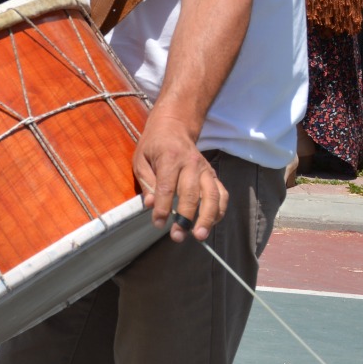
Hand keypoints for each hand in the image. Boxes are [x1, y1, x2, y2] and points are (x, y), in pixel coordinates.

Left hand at [133, 115, 227, 241]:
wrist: (173, 127)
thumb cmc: (153, 146)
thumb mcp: (140, 159)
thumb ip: (146, 182)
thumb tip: (150, 204)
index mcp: (169, 157)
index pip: (167, 187)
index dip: (163, 208)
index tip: (158, 224)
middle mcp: (191, 163)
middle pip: (191, 194)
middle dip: (185, 218)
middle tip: (177, 236)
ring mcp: (205, 169)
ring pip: (212, 196)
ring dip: (207, 218)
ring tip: (199, 236)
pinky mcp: (213, 175)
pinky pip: (222, 194)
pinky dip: (220, 211)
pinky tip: (211, 224)